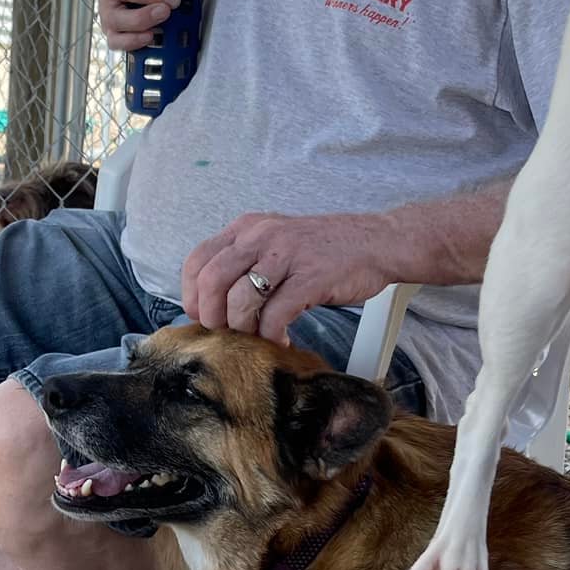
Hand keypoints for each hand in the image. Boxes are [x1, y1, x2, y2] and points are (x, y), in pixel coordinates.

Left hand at [182, 210, 393, 339]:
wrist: (377, 242)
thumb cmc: (323, 251)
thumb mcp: (275, 243)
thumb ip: (244, 262)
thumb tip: (211, 303)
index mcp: (246, 228)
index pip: (197, 260)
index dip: (192, 295)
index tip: (202, 317)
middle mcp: (261, 235)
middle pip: (211, 281)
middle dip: (213, 316)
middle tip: (226, 334)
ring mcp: (286, 255)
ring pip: (241, 299)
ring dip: (243, 328)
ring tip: (257, 337)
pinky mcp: (310, 277)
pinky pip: (276, 314)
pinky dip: (273, 336)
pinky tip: (282, 341)